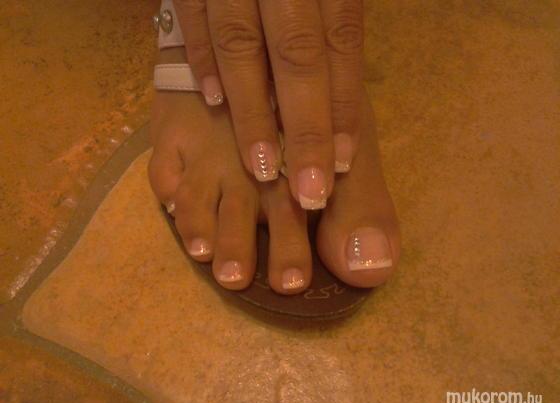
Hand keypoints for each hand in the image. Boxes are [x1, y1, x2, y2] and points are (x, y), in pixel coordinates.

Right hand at [174, 0, 363, 209]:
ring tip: (262, 168)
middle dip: (304, 126)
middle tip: (311, 191)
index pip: (340, 44)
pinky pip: (194, 18)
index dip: (342, 105)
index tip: (342, 161)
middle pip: (296, 55)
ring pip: (240, 45)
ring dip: (251, 112)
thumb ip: (336, 20)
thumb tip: (346, 91)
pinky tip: (213, 102)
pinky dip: (203, 60)